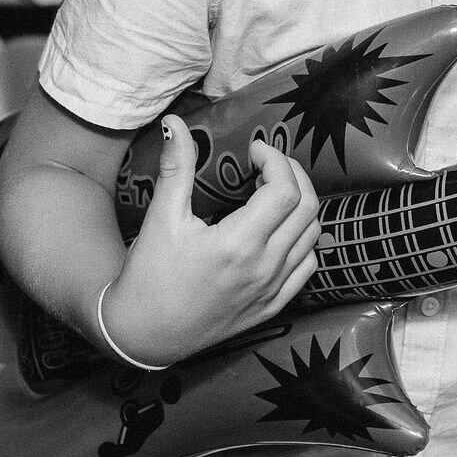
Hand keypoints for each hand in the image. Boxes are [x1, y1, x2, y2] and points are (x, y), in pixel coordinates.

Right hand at [101, 120, 319, 366]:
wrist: (144, 334)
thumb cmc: (150, 275)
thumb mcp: (161, 217)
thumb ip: (176, 167)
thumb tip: (175, 122)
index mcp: (239, 243)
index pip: (285, 189)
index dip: (276, 160)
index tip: (254, 150)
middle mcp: (264, 268)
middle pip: (307, 207)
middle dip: (293, 175)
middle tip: (268, 164)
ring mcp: (272, 290)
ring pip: (312, 235)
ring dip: (300, 206)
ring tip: (272, 193)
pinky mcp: (272, 307)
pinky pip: (307, 267)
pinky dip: (302, 241)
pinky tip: (279, 232)